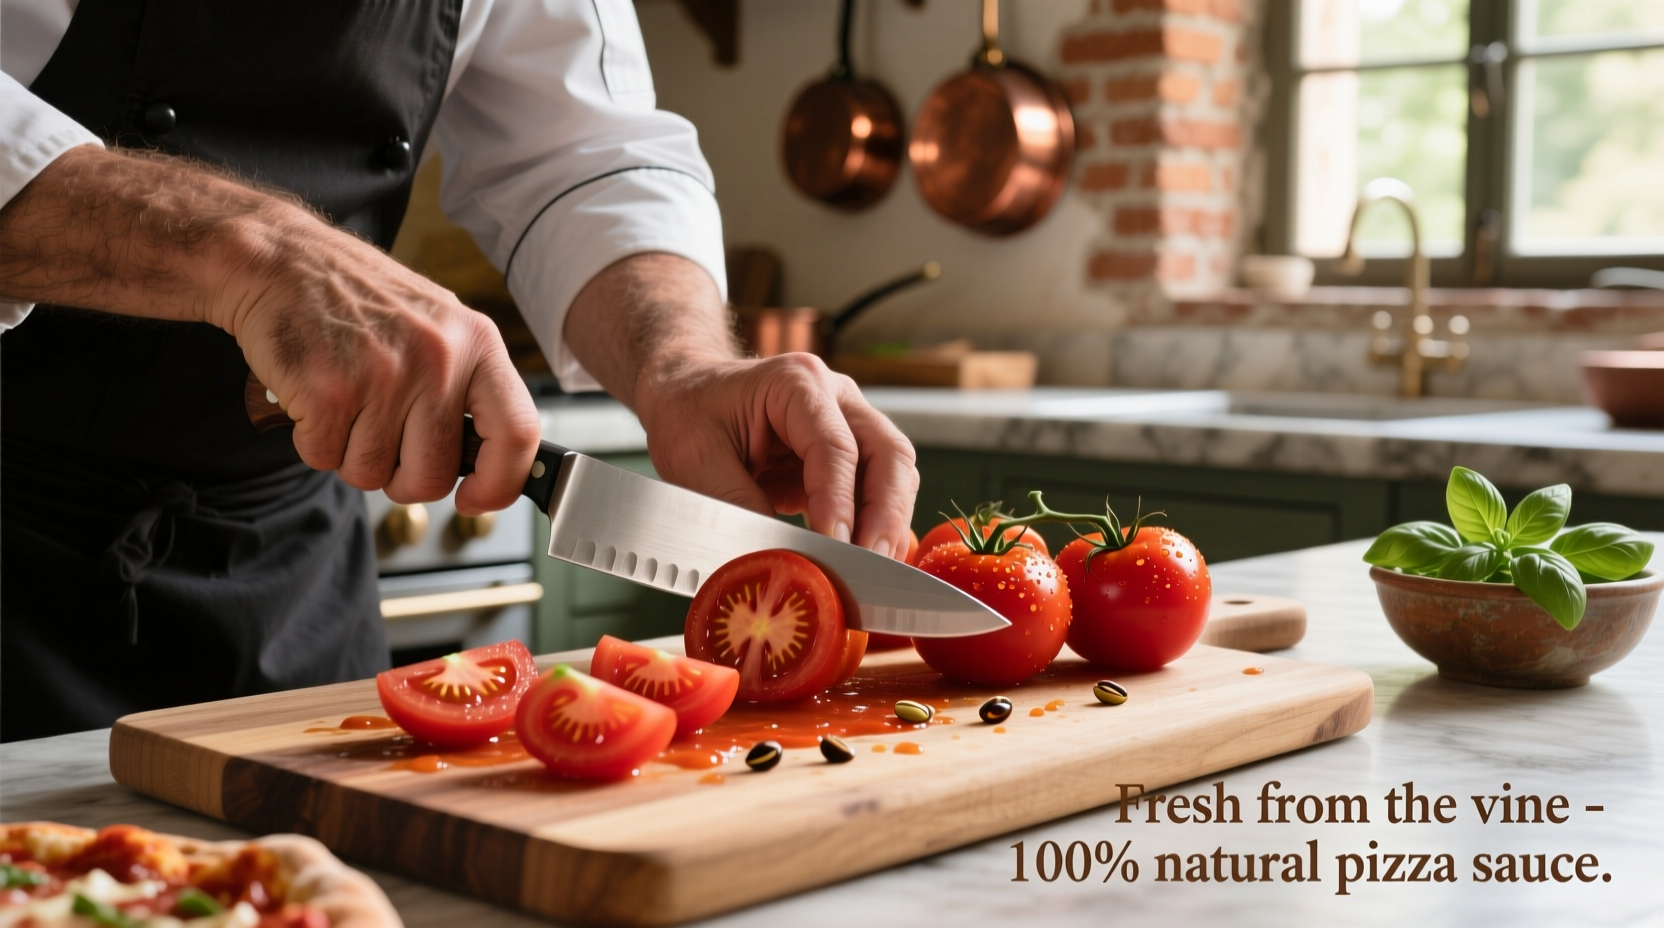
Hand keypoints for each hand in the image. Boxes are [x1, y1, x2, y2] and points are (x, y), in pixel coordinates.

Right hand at [221, 203, 540, 512]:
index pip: (519, 432)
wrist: (282, 260)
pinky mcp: (328, 391)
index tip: (476, 499)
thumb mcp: (439, 326)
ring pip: (372, 473)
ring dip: (351, 452)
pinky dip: (313, 440)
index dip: (501, 483)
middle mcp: (438, 359)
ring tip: (346, 400)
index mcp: (477, 342)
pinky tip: (316, 396)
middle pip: (433, 475)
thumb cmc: (362, 298)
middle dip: (403, 478)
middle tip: (383, 441)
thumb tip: (491, 465)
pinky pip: (324, 458)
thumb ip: (469, 388)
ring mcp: (384, 376)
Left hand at [561, 253, 917, 557]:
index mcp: (796, 383)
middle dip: (885, 514)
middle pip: (888, 453)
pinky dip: (879, 526)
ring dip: (890, 523)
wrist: (687, 395)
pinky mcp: (850, 456)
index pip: (836, 446)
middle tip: (871, 565)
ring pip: (895, 472)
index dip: (839, 502)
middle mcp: (835, 397)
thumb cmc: (688, 416)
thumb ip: (736, 504)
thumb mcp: (694, 460)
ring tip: (872, 570)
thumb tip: (779, 556)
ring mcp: (849, 423)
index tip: (836, 548)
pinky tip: (867, 559)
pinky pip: (880, 490)